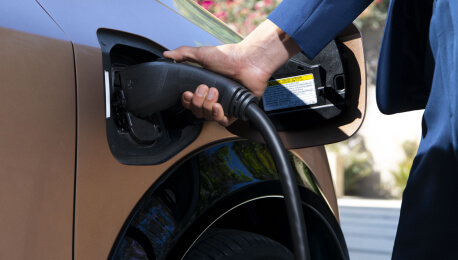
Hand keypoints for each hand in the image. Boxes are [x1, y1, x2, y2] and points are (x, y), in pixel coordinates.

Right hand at [164, 19, 300, 125]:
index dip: (187, 102)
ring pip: (209, 118)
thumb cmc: (229, 57)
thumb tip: (167, 54)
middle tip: (204, 88)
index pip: (191, 103)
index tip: (188, 94)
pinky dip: (218, 116)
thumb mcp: (202, 54)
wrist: (249, 61)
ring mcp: (225, 105)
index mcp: (205, 88)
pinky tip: (218, 106)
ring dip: (207, 106)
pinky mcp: (236, 111)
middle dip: (198, 102)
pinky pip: (223, 122)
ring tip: (214, 93)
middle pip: (198, 112)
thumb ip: (183, 54)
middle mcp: (214, 98)